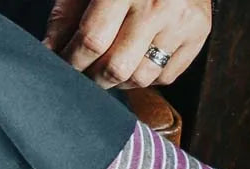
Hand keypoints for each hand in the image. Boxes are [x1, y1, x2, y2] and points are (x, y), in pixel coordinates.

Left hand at [44, 0, 210, 88]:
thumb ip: (67, 13)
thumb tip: (49, 52)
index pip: (92, 41)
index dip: (71, 60)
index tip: (63, 65)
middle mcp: (158, 3)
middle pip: (116, 67)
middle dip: (93, 77)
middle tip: (85, 72)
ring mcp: (182, 20)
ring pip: (140, 78)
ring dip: (119, 80)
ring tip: (111, 65)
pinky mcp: (199, 33)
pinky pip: (165, 76)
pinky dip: (147, 75)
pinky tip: (139, 57)